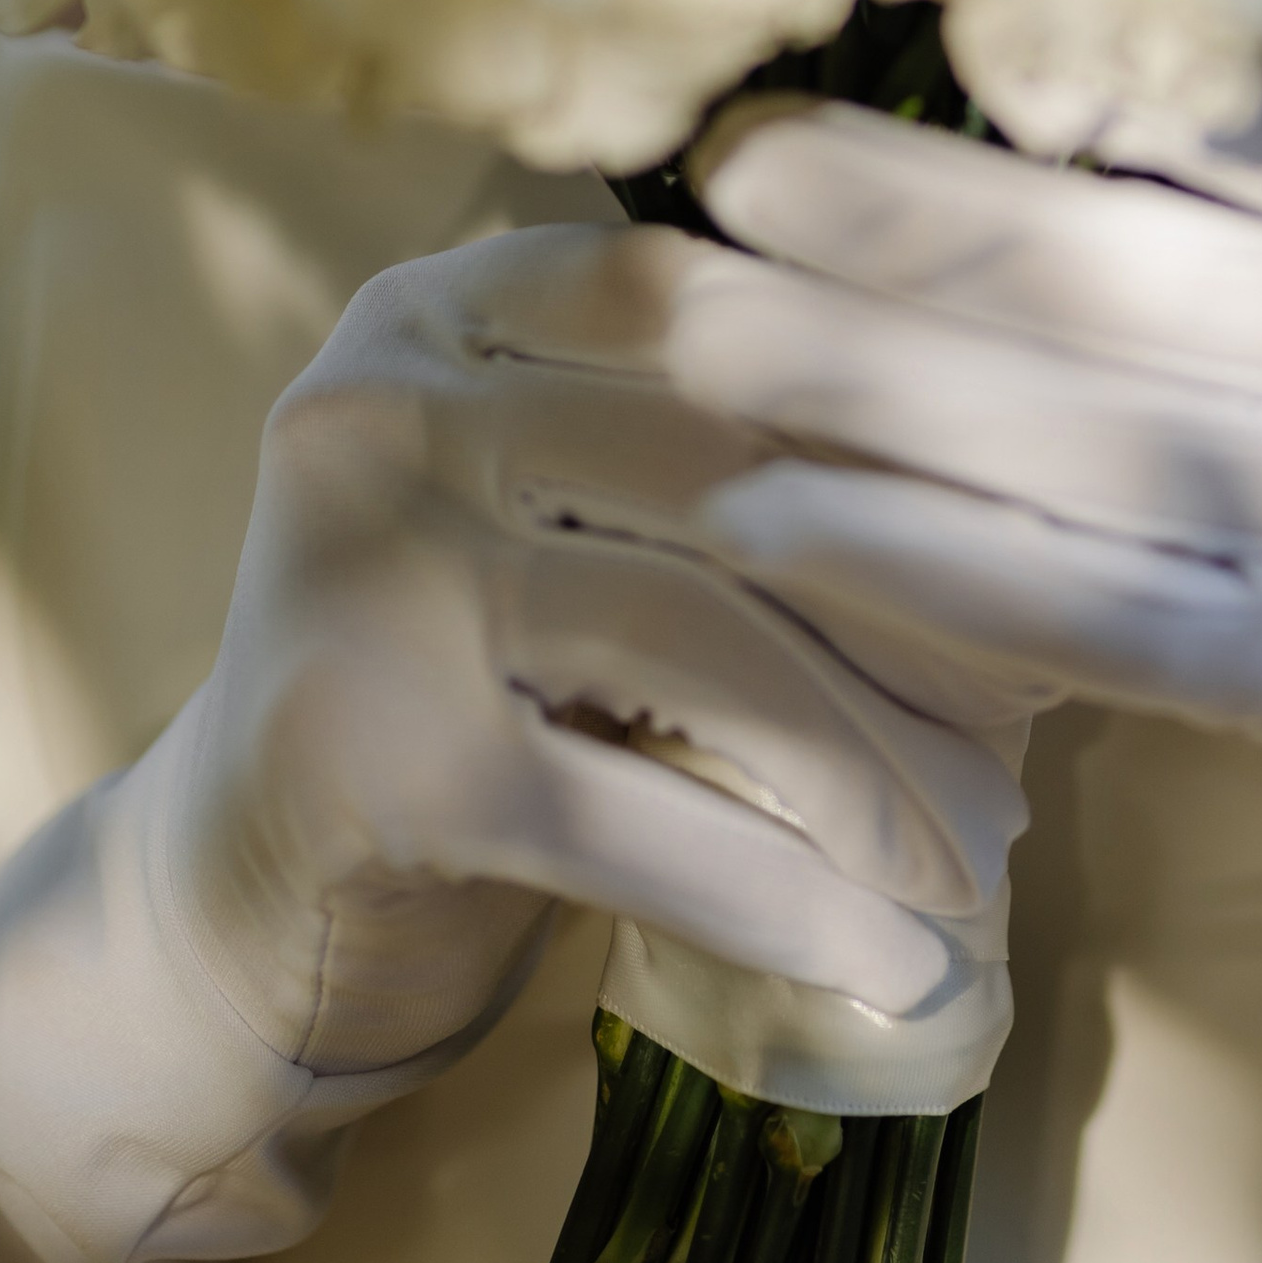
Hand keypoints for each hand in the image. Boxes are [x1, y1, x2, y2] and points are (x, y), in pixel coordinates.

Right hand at [0, 223, 1022, 1262]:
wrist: (225, 901)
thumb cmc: (465, 686)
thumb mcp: (570, 523)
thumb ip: (722, 459)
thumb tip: (1019, 509)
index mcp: (447, 307)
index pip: (707, 301)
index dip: (884, 401)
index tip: (1032, 510)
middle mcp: (384, 400)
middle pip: (723, 478)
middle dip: (907, 613)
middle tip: (1036, 726)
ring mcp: (361, 568)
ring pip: (694, 645)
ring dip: (868, 773)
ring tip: (976, 858)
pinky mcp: (365, 756)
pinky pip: (630, 820)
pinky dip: (780, 899)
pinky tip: (887, 961)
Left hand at [674, 57, 1261, 1262]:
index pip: (1220, 100)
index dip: (1038, 51)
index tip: (877, 0)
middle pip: (1090, 264)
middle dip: (874, 207)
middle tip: (706, 150)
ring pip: (1047, 435)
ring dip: (837, 375)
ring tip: (670, 313)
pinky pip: (1067, 610)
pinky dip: (907, 557)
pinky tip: (758, 506)